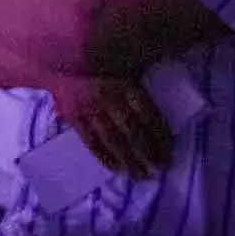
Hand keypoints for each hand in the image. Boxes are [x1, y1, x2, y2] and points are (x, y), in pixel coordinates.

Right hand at [50, 76, 171, 177]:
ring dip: (128, 160)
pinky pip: (91, 141)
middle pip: (132, 130)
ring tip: (140, 175)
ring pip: (112, 139)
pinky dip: (104, 157)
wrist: (60, 60)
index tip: (170, 152)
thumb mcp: (127, 68)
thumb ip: (144, 84)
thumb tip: (174, 98)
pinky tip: (116, 169)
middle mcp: (108, 97)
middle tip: (160, 168)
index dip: (160, 136)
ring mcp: (89, 108)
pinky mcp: (74, 117)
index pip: (148, 115)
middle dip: (148, 152)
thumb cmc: (102, 66)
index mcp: (125, 84)